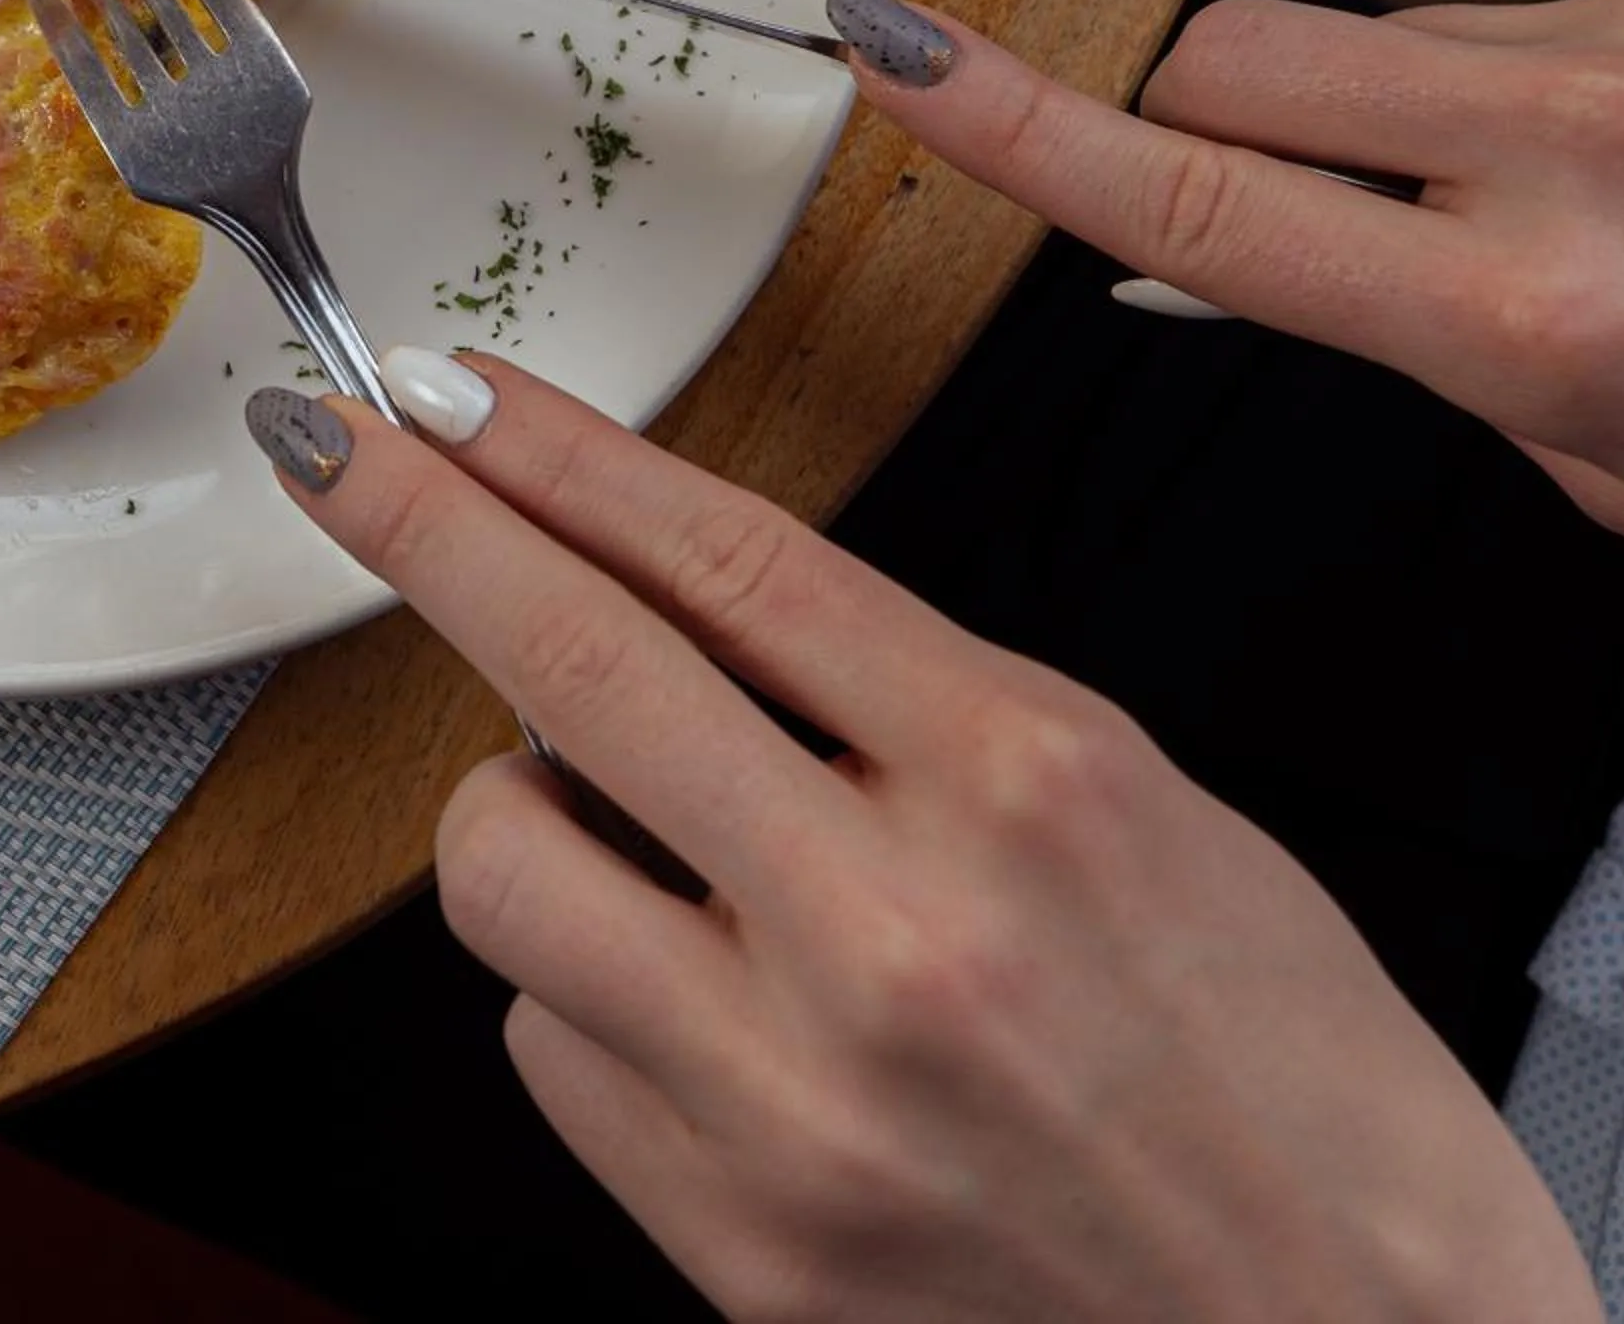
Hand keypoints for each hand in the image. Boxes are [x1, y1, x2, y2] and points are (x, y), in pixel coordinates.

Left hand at [243, 363, 1598, 1323]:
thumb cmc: (1292, 1077)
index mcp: (1021, 782)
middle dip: (421, 524)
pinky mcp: (740, 1245)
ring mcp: (799, 1107)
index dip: (559, 452)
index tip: (445, 384)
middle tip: (331, 449)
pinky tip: (700, 999)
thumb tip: (689, 598)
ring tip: (635, 827)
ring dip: (525, 807)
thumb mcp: (1142, 798)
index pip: (725, 559)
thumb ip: (910, 693)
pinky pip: (549, 1052)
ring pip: (505, 874)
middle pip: (576, 670)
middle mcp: (895, 937)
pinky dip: (588, 991)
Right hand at [828, 0, 1623, 564]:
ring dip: (1398, 121)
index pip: (1192, 196)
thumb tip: (1285, 269)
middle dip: (1198, 118)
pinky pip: (1529, 14)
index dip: (1007, 125)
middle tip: (1271, 201)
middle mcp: (1572, 144)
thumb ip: (1443, 364)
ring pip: (1385, 40)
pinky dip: (1540, 95)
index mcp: (1535, 316)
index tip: (892, 53)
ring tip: (1555, 215)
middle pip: (1239, 60)